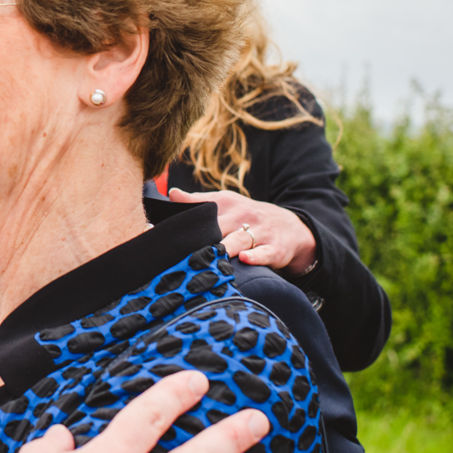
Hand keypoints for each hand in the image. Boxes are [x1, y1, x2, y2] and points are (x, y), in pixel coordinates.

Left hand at [169, 187, 315, 274]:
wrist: (291, 226)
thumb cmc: (249, 216)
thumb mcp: (227, 203)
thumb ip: (198, 201)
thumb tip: (171, 194)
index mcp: (227, 205)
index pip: (203, 211)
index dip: (184, 222)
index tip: (161, 232)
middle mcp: (242, 217)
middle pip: (217, 227)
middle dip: (201, 238)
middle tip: (180, 250)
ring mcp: (260, 232)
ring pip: (239, 240)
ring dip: (224, 247)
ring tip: (209, 255)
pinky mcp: (275, 248)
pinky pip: (265, 252)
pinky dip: (255, 256)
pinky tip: (243, 259)